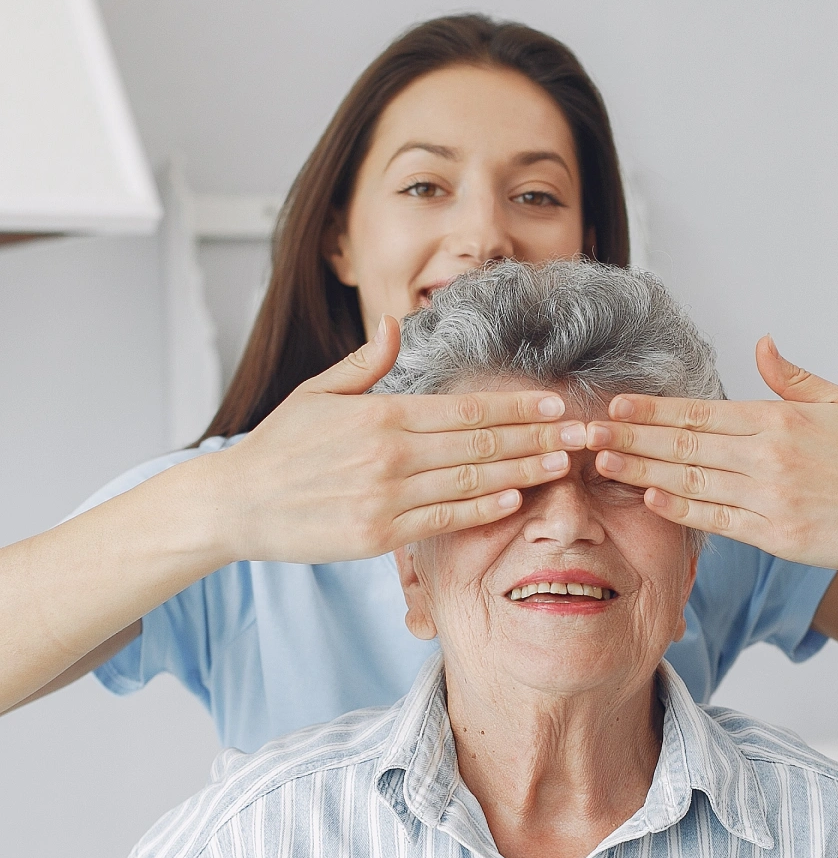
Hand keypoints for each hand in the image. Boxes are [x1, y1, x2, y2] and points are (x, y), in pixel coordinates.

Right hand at [212, 317, 584, 563]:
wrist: (236, 502)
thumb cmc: (278, 446)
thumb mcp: (317, 392)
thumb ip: (366, 362)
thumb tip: (399, 322)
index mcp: (380, 413)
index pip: (465, 408)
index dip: (515, 406)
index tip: (553, 403)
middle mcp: (389, 452)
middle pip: (479, 443)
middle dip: (538, 437)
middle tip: (582, 434)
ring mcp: (384, 496)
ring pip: (470, 481)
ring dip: (524, 472)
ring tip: (564, 464)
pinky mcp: (377, 535)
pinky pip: (442, 520)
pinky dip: (482, 510)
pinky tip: (516, 500)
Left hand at [586, 336, 837, 570]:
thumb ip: (791, 377)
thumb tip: (761, 342)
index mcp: (778, 419)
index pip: (701, 412)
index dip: (654, 409)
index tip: (616, 404)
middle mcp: (768, 455)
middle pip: (686, 444)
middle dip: (633, 436)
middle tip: (589, 430)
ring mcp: (770, 496)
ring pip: (693, 480)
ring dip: (643, 469)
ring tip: (604, 460)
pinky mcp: (776, 534)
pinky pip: (718, 519)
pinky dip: (681, 508)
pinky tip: (649, 497)